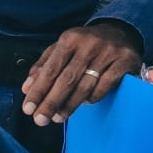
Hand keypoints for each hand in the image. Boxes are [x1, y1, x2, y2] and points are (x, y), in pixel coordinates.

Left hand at [20, 21, 141, 125]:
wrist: (119, 33)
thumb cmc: (83, 45)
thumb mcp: (61, 49)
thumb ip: (43, 66)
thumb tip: (26, 88)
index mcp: (70, 39)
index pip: (50, 70)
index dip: (38, 91)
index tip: (28, 109)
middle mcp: (89, 44)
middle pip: (66, 80)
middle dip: (51, 103)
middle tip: (40, 120)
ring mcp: (109, 53)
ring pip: (85, 86)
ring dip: (69, 105)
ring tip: (57, 117)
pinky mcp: (125, 62)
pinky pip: (104, 87)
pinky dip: (92, 98)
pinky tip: (85, 103)